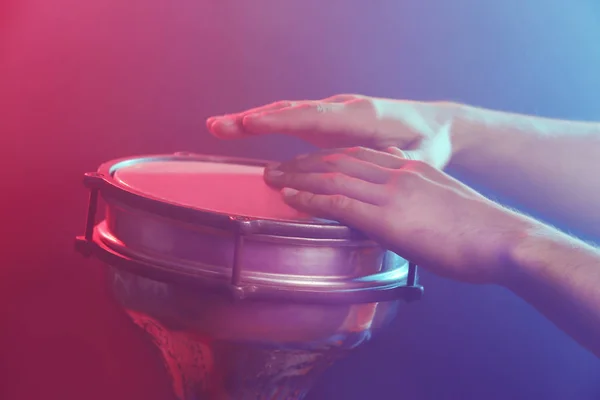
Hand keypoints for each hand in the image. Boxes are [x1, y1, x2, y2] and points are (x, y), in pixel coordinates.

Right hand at [206, 94, 461, 168]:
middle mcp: (342, 109)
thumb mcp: (421, 156)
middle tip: (219, 126)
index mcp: (362, 116)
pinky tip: (245, 128)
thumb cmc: (426, 142)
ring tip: (219, 126)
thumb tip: (380, 166)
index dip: (282, 120)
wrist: (432, 125)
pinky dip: (267, 123)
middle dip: (254, 119)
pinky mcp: (328, 122)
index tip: (251, 123)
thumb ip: (399, 162)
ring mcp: (332, 113)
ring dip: (253, 120)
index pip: (315, 117)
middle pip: (292, 111)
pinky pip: (293, 119)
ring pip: (288, 113)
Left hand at [263, 147, 534, 284]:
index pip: (357, 154)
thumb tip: (401, 199)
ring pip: (332, 177)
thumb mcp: (444, 200)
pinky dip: (310, 199)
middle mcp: (396, 173)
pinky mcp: (387, 218)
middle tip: (277, 165)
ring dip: (297, 176)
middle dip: (303, 162)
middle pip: (338, 159)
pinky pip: (339, 203)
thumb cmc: (479, 229)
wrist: (503, 240)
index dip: (325, 156)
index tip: (305, 160)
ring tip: (272, 177)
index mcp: (410, 168)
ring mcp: (391, 193)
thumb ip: (418, 194)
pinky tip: (291, 198)